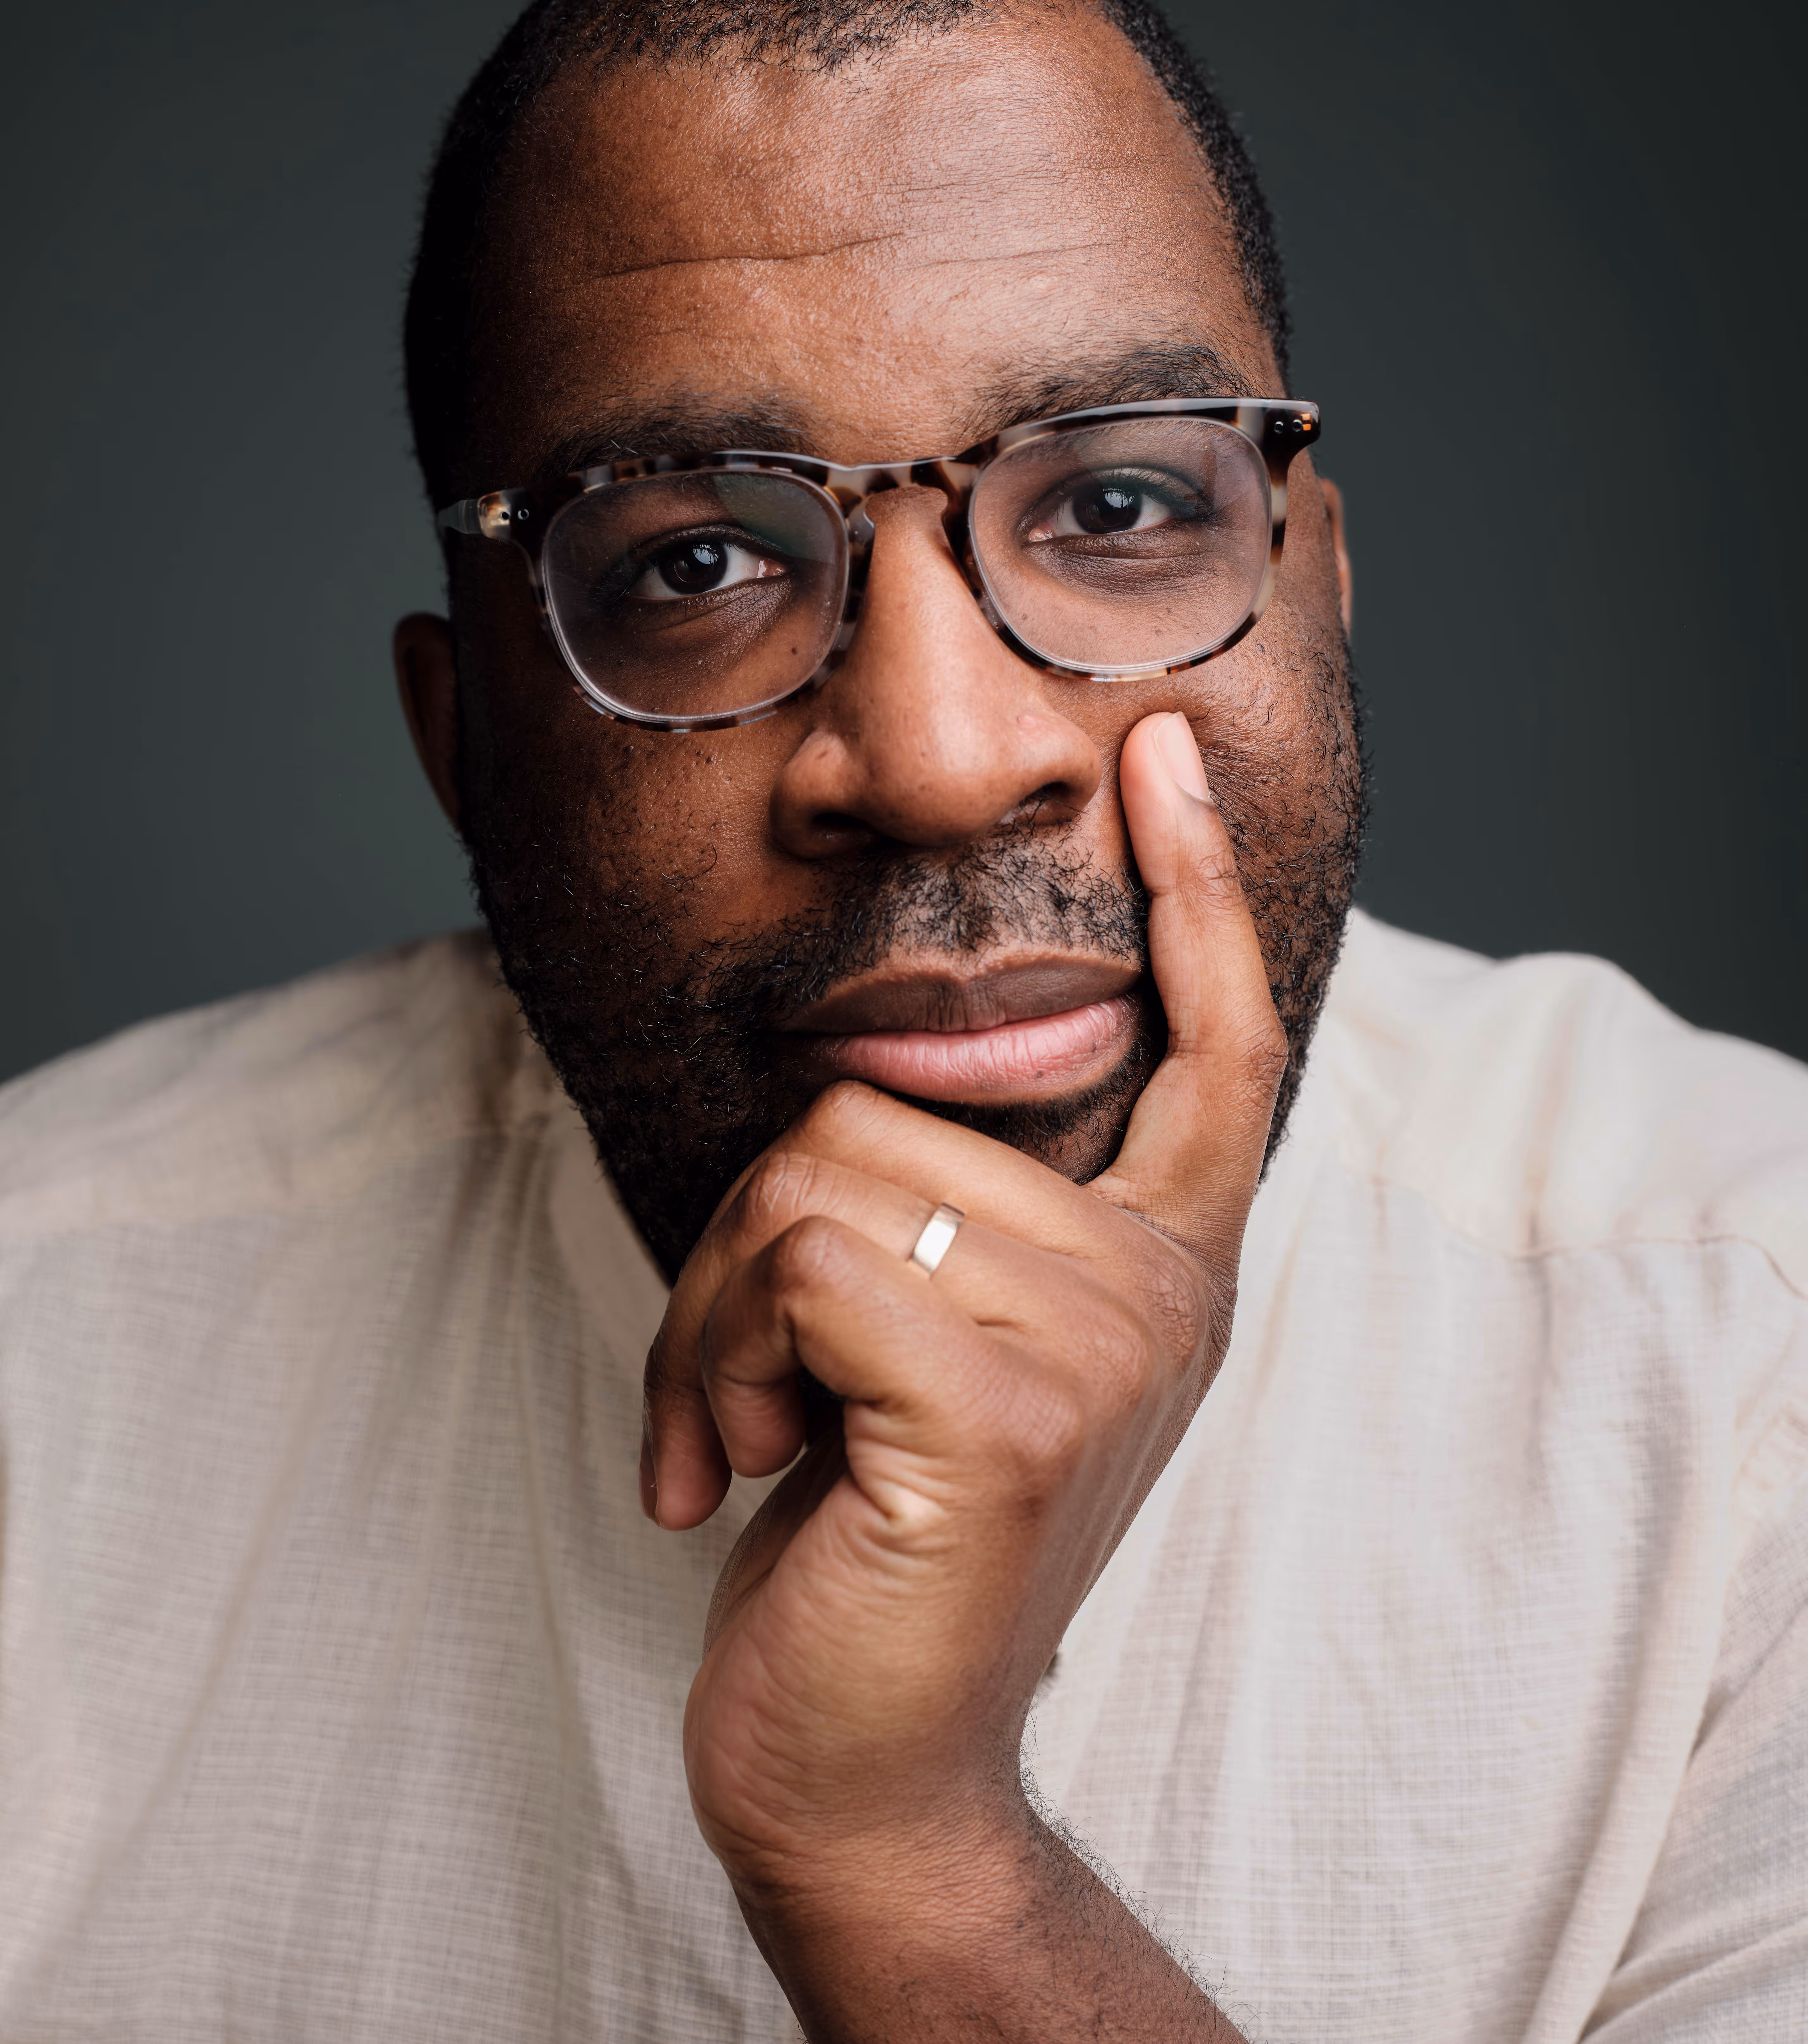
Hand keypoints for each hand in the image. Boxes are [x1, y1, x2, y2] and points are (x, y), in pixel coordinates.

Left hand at [640, 709, 1284, 2028]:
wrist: (866, 1760)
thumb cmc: (878, 1534)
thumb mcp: (944, 1347)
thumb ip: (964, 1219)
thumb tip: (881, 1092)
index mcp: (1161, 1267)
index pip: (1219, 1042)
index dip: (1196, 892)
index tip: (1166, 759)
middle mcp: (1158, 1293)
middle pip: (894, 1103)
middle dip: (759, 1237)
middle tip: (750, 1379)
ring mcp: (1097, 1350)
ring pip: (823, 1175)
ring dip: (720, 1306)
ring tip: (744, 1428)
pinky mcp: (1004, 1416)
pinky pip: (802, 1265)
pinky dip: (712, 1356)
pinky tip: (730, 1473)